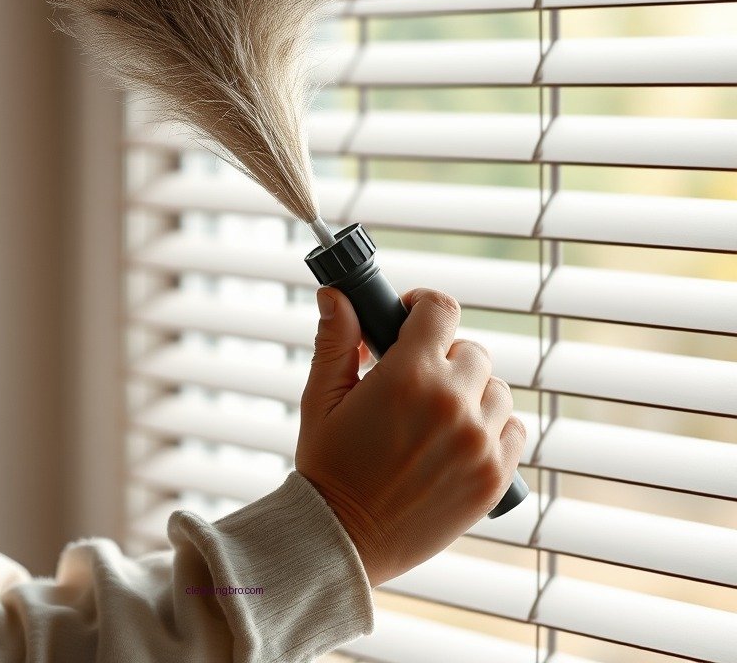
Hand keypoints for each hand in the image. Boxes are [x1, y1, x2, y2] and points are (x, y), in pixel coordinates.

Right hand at [295, 287, 525, 586]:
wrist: (346, 541)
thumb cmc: (329, 466)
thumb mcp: (321, 398)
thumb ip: (335, 340)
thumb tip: (335, 294)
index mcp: (408, 375)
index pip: (441, 309)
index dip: (423, 305)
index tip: (409, 317)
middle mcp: (452, 402)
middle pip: (471, 349)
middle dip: (442, 355)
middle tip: (413, 379)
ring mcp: (480, 441)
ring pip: (496, 388)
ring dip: (470, 391)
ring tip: (435, 414)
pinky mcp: (496, 476)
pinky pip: (514, 429)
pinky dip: (492, 427)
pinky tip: (458, 439)